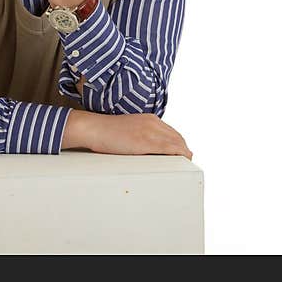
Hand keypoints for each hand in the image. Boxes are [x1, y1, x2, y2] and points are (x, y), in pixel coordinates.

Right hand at [62, 111, 192, 160]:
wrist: (94, 128)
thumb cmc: (106, 131)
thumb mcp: (128, 130)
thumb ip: (141, 135)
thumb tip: (146, 148)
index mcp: (149, 119)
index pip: (172, 132)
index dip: (179, 143)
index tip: (182, 153)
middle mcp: (153, 122)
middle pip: (177, 137)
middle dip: (184, 149)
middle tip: (187, 160)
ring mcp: (150, 131)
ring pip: (176, 143)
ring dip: (183, 153)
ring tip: (186, 163)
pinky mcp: (146, 142)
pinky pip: (169, 149)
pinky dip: (179, 155)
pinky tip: (182, 161)